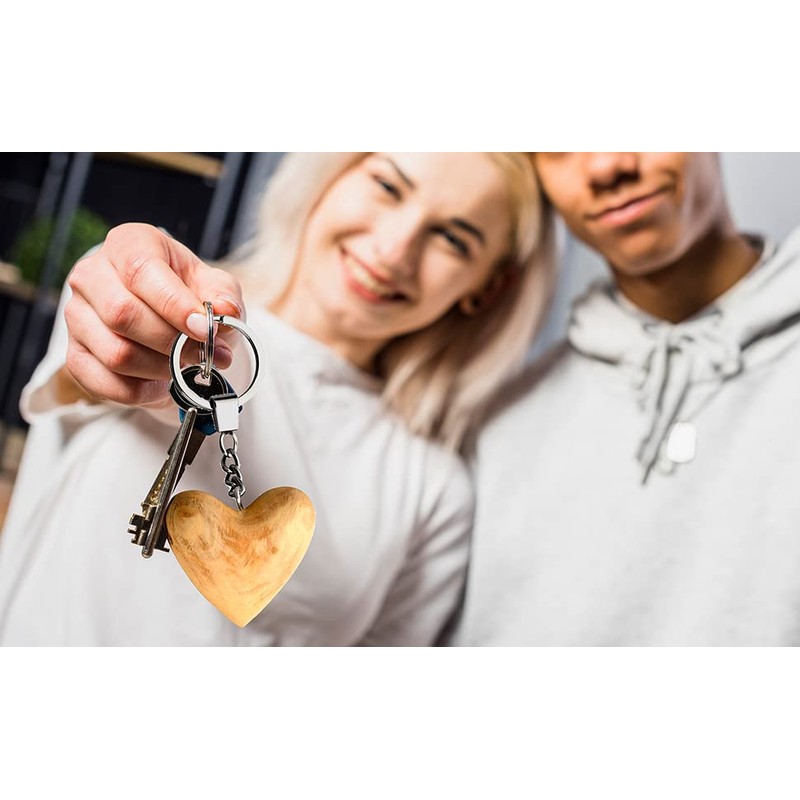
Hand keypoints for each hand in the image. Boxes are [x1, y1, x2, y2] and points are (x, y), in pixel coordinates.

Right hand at [64, 223, 244, 406]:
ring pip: (116, 353)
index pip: (141, 271)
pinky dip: (144, 391)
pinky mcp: (75, 355)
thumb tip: (225, 310)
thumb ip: (224, 296)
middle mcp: (92, 275)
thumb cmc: (189, 294)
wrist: (166, 318)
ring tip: (188, 367)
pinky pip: (108, 383)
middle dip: (173, 343)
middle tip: (207, 356)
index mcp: (128, 244)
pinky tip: (164, 380)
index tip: (205, 330)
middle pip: (122, 314)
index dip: (174, 305)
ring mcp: (77, 316)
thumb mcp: (214, 286)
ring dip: (162, 368)